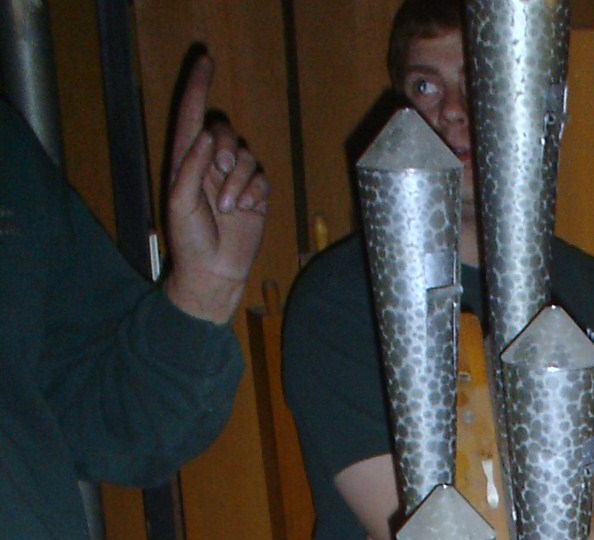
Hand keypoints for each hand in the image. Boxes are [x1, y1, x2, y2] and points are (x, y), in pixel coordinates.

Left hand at [162, 53, 268, 327]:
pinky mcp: (255, 196)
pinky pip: (262, 179)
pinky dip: (254, 194)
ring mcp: (235, 181)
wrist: (213, 272)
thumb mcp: (180, 202)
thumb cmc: (189, 240)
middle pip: (226, 132)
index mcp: (186, 161)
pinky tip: (245, 212)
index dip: (198, 87)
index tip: (206, 61)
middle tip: (222, 169)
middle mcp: (211, 165)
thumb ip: (192, 166)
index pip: (192, 116)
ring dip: (240, 182)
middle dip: (228, 147)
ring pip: (247, 157)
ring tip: (230, 208)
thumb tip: (209, 136)